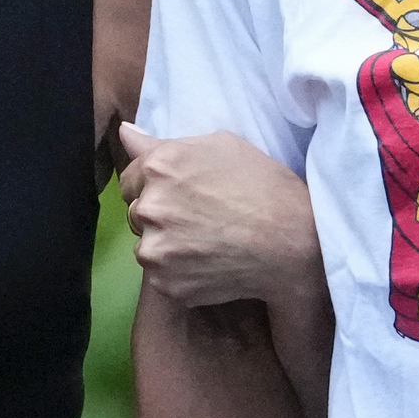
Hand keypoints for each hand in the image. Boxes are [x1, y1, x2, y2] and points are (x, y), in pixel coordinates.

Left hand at [118, 126, 317, 308]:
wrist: (294, 242)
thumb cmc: (264, 186)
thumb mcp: (221, 146)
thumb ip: (163, 142)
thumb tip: (125, 133)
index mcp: (159, 168)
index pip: (129, 180)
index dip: (154, 187)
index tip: (181, 195)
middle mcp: (149, 207)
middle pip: (137, 214)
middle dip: (161, 216)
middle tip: (200, 220)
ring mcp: (155, 250)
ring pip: (148, 248)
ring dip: (168, 247)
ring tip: (207, 245)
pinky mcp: (166, 284)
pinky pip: (163, 278)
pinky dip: (181, 274)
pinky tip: (211, 265)